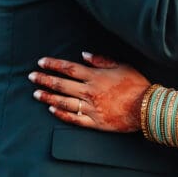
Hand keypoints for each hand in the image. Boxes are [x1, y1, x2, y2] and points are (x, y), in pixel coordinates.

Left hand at [28, 53, 148, 131]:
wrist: (146, 108)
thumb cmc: (136, 85)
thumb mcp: (121, 66)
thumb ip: (101, 60)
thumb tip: (83, 55)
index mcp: (95, 76)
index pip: (69, 68)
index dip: (53, 65)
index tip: (41, 62)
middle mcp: (89, 91)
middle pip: (62, 84)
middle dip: (44, 79)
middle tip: (31, 76)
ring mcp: (90, 108)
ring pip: (64, 101)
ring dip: (48, 96)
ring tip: (36, 93)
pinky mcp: (94, 122)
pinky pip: (74, 118)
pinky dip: (61, 114)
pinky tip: (52, 109)